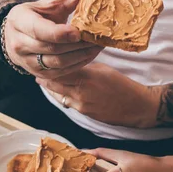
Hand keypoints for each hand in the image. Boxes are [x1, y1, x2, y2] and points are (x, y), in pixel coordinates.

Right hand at [4, 0, 107, 77]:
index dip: (60, 33)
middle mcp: (20, 44)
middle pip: (53, 48)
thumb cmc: (37, 16)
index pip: (40, 30)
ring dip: (80, 56)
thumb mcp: (51, 4)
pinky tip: (90, 55)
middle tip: (97, 38)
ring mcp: (28, 62)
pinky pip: (61, 73)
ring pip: (58, 63)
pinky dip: (77, 65)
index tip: (79, 33)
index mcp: (20, 21)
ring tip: (97, 47)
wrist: (15, 36)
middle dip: (77, 45)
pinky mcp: (39, 74)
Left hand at [37, 63, 160, 127]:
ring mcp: (81, 104)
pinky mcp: (84, 113)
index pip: (61, 68)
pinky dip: (62, 97)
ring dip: (51, 88)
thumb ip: (85, 65)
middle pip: (55, 83)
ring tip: (43, 81)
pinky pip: (68, 103)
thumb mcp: (103, 69)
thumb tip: (71, 60)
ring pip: (59, 95)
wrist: (135, 106)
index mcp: (86, 75)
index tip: (43, 58)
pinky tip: (60, 92)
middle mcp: (81, 91)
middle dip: (45, 77)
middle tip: (37, 71)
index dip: (50, 64)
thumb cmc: (122, 84)